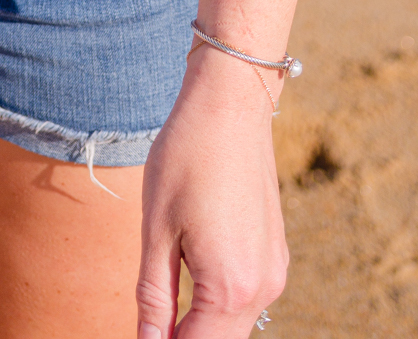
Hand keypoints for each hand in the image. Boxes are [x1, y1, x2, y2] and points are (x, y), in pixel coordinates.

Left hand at [136, 46, 288, 336]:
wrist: (231, 102)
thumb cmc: (186, 157)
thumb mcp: (157, 228)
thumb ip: (154, 295)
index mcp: (231, 287)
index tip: (142, 334)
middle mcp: (263, 288)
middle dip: (183, 338)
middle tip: (149, 323)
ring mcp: (274, 272)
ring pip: (233, 323)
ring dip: (200, 323)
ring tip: (163, 305)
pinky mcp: (275, 255)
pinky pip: (245, 297)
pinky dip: (217, 301)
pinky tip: (190, 272)